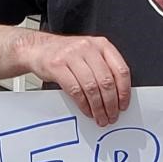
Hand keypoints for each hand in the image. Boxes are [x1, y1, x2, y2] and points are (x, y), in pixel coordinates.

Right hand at [18, 30, 132, 127]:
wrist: (38, 48)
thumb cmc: (67, 54)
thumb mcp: (90, 55)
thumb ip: (105, 69)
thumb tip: (118, 96)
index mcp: (101, 45)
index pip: (121, 70)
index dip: (124, 92)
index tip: (123, 105)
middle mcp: (88, 48)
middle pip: (106, 82)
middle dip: (111, 104)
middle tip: (112, 115)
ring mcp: (71, 55)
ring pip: (92, 88)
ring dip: (98, 108)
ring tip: (100, 117)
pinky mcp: (57, 66)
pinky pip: (75, 90)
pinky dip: (83, 105)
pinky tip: (87, 111)